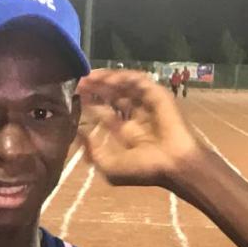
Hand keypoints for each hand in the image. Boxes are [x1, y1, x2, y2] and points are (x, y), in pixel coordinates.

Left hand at [76, 70, 204, 186]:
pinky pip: (139, 81)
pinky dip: (124, 77)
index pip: (105, 112)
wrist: (173, 165)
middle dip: (95, 89)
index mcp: (126, 132)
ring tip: (89, 77)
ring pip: (124, 85)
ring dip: (106, 79)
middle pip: (113, 96)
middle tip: (78, 82)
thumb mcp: (109, 167)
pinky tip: (108, 79)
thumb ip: (91, 152)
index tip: (74, 97)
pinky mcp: (158, 95)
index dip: (90, 104)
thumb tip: (77, 134)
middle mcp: (136, 116)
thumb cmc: (142, 170)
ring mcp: (148, 104)